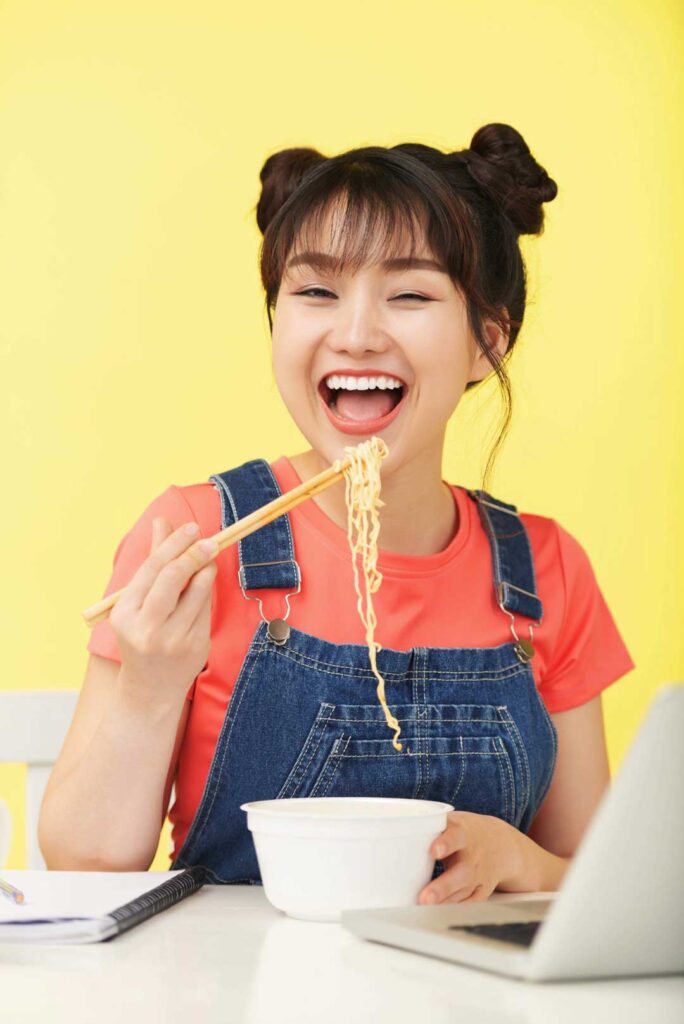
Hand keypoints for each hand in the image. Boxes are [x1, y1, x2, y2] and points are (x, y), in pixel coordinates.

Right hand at [109, 517, 217, 707]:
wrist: (149, 689)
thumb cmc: (142, 633)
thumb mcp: (138, 600)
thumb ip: (153, 560)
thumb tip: (162, 521)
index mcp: (125, 613)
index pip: (152, 569)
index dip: (174, 544)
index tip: (191, 528)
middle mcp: (146, 627)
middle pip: (173, 578)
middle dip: (193, 553)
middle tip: (210, 539)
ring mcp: (172, 639)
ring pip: (197, 592)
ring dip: (206, 571)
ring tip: (208, 560)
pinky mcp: (195, 647)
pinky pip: (206, 610)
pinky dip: (207, 594)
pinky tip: (204, 588)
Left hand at [418, 811, 522, 904]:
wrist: (501, 844)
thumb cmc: (464, 832)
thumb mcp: (451, 822)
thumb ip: (427, 828)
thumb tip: (389, 833)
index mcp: (464, 834)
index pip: (456, 836)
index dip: (446, 843)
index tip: (434, 851)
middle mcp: (473, 856)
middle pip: (461, 873)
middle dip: (443, 886)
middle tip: (425, 897)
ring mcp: (479, 875)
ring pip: (464, 892)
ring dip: (445, 902)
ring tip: (425, 909)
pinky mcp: (482, 891)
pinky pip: (469, 903)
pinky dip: (455, 909)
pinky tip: (439, 914)